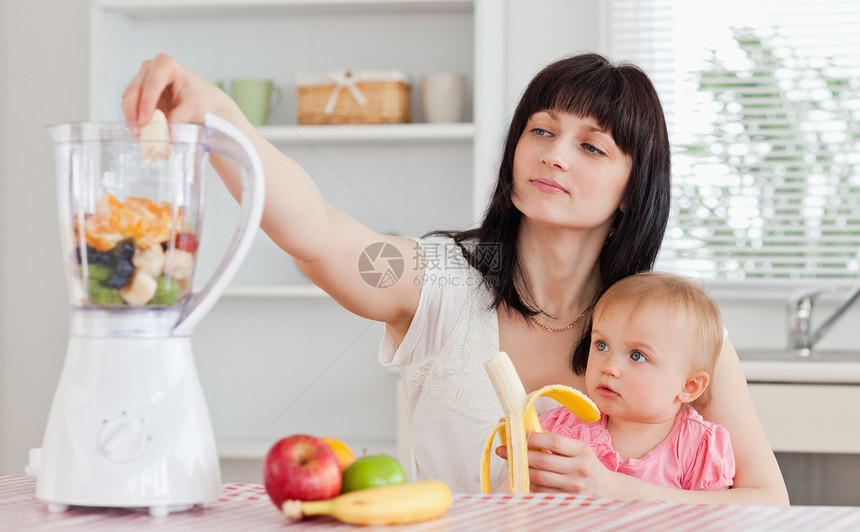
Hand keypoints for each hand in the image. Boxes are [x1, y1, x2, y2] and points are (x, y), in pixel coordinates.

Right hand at [122, 53, 233, 125]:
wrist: (207, 103)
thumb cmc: (203, 100)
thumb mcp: (194, 109)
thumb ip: (178, 119)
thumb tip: (166, 133)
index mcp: (166, 64)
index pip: (151, 84)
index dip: (146, 103)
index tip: (145, 121)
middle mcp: (150, 68)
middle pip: (135, 90)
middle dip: (134, 112)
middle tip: (137, 132)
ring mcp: (143, 80)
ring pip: (129, 99)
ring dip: (132, 117)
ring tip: (138, 135)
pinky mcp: (140, 94)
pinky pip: (131, 106)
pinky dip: (134, 119)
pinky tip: (140, 132)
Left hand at [496, 431, 615, 494]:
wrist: (607, 491)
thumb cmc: (587, 465)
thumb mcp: (579, 448)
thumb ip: (557, 442)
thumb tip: (529, 432)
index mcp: (581, 450)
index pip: (553, 441)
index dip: (532, 438)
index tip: (516, 435)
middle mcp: (579, 469)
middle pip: (541, 461)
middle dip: (519, 454)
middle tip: (503, 450)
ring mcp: (573, 487)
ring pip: (538, 477)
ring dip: (521, 469)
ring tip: (511, 462)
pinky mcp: (567, 500)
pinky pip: (541, 491)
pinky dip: (530, 483)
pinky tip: (524, 476)